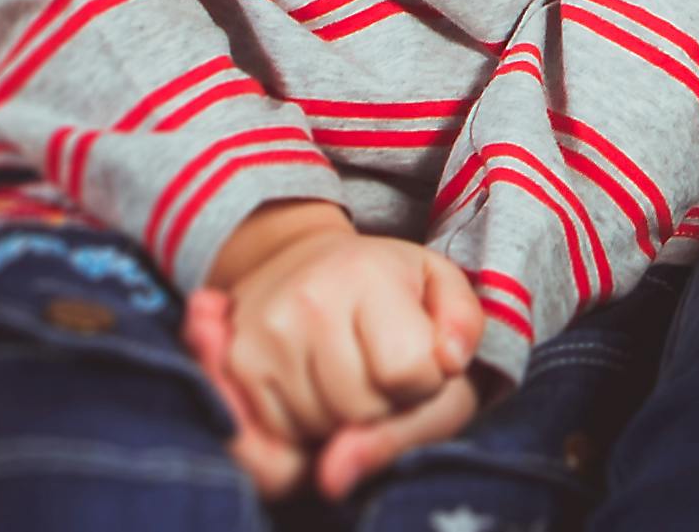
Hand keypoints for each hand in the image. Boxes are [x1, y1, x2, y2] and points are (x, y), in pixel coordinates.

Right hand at [198, 204, 477, 470]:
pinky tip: (315, 389)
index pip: (409, 372)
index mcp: (368, 275)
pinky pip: (280, 439)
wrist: (302, 260)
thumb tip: (447, 368)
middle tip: (378, 366)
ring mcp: (264, 334)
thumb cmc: (387, 283)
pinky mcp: (236, 364)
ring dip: (342, 422)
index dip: (424, 380)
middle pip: (362, 410)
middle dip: (382, 405)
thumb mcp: (440, 290)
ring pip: (321, 431)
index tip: (418, 357)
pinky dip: (305, 429)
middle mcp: (308, 302)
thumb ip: (462, 331)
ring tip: (347, 373)